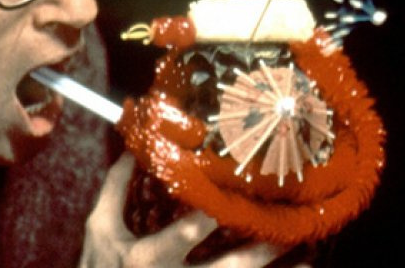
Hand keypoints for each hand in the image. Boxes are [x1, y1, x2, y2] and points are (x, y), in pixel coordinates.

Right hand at [79, 152, 289, 267]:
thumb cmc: (97, 267)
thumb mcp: (99, 227)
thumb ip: (115, 187)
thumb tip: (133, 148)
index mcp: (148, 257)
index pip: (185, 234)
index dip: (211, 214)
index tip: (235, 192)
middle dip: (259, 250)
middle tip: (286, 229)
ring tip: (307, 260)